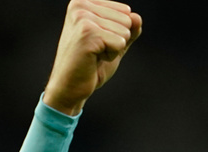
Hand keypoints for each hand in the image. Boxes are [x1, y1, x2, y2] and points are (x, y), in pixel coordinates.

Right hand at [43, 0, 141, 114]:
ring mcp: (83, 17)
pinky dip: (111, 56)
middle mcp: (81, 5)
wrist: (70, 87)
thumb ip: (128, 29)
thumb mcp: (114, 43)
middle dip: (116, 40)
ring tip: (94, 55)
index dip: (118, 33)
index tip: (98, 43)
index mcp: (84, 2)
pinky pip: (120, 43)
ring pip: (125, 31)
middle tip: (96, 51)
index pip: (126, 12)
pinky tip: (93, 59)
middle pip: (127, 20)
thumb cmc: (90, 65)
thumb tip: (137, 18)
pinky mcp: (87, 33)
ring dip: (113, 49)